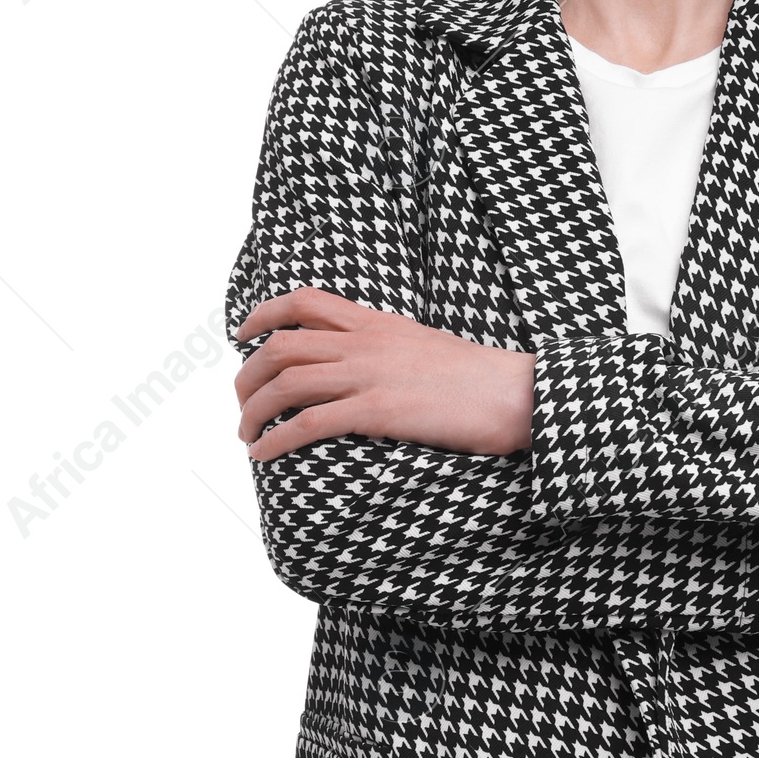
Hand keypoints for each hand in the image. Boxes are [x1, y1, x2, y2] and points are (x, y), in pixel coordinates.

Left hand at [234, 288, 534, 461]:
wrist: (517, 394)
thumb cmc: (480, 380)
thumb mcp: (425, 346)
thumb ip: (387, 349)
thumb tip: (359, 367)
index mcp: (377, 323)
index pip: (303, 301)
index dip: (262, 315)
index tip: (241, 335)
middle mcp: (365, 343)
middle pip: (280, 346)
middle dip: (247, 376)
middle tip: (242, 404)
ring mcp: (371, 375)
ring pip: (286, 383)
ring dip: (253, 412)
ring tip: (246, 435)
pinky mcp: (379, 411)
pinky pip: (309, 423)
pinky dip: (277, 440)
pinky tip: (265, 456)